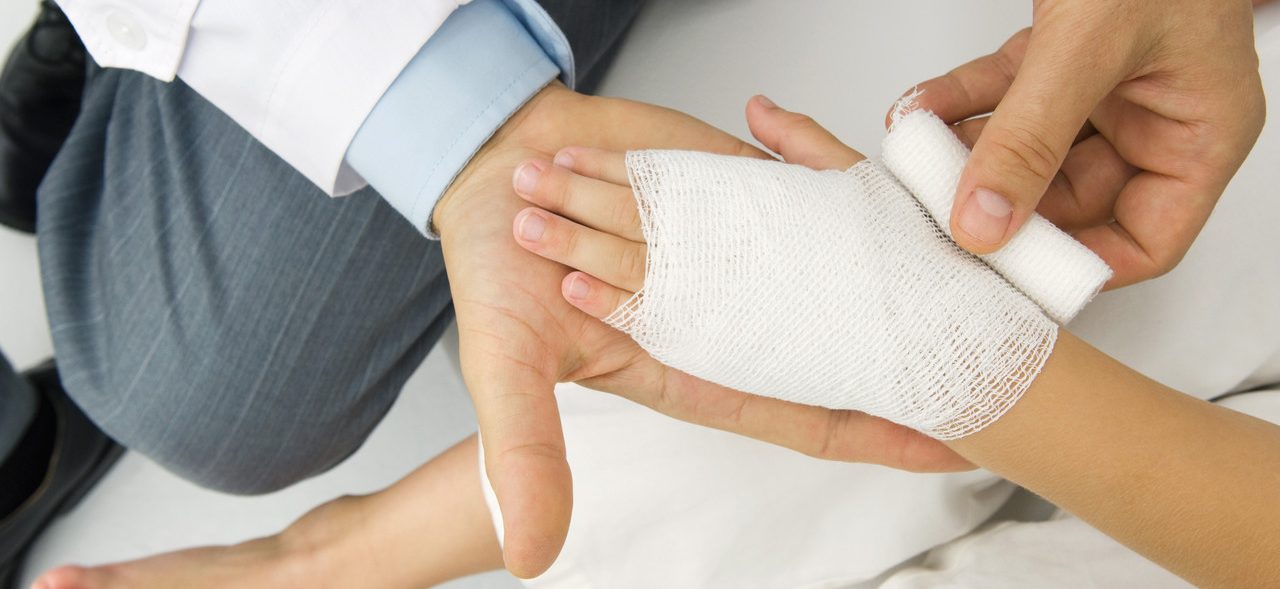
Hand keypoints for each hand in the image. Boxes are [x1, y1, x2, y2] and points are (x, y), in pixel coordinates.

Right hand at [509, 95, 970, 460]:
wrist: (490, 169)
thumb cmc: (497, 271)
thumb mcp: (507, 366)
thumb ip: (529, 454)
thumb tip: (537, 558)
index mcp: (690, 365)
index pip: (801, 414)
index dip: (875, 434)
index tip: (951, 446)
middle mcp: (728, 310)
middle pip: (838, 345)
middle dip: (910, 357)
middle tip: (994, 363)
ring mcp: (738, 249)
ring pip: (833, 269)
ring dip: (890, 274)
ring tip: (973, 280)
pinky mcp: (733, 190)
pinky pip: (804, 196)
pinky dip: (842, 192)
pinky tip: (893, 191)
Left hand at [902, 0, 1264, 287]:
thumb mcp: (1091, 45)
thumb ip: (1032, 136)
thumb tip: (984, 220)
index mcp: (1198, 133)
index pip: (1146, 240)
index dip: (1078, 266)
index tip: (1007, 272)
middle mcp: (1153, 120)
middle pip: (1070, 203)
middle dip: (999, 205)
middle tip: (940, 213)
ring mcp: (1105, 93)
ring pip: (1026, 153)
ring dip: (965, 154)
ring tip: (915, 157)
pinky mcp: (1060, 63)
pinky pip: (1003, 102)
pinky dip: (959, 105)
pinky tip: (918, 111)